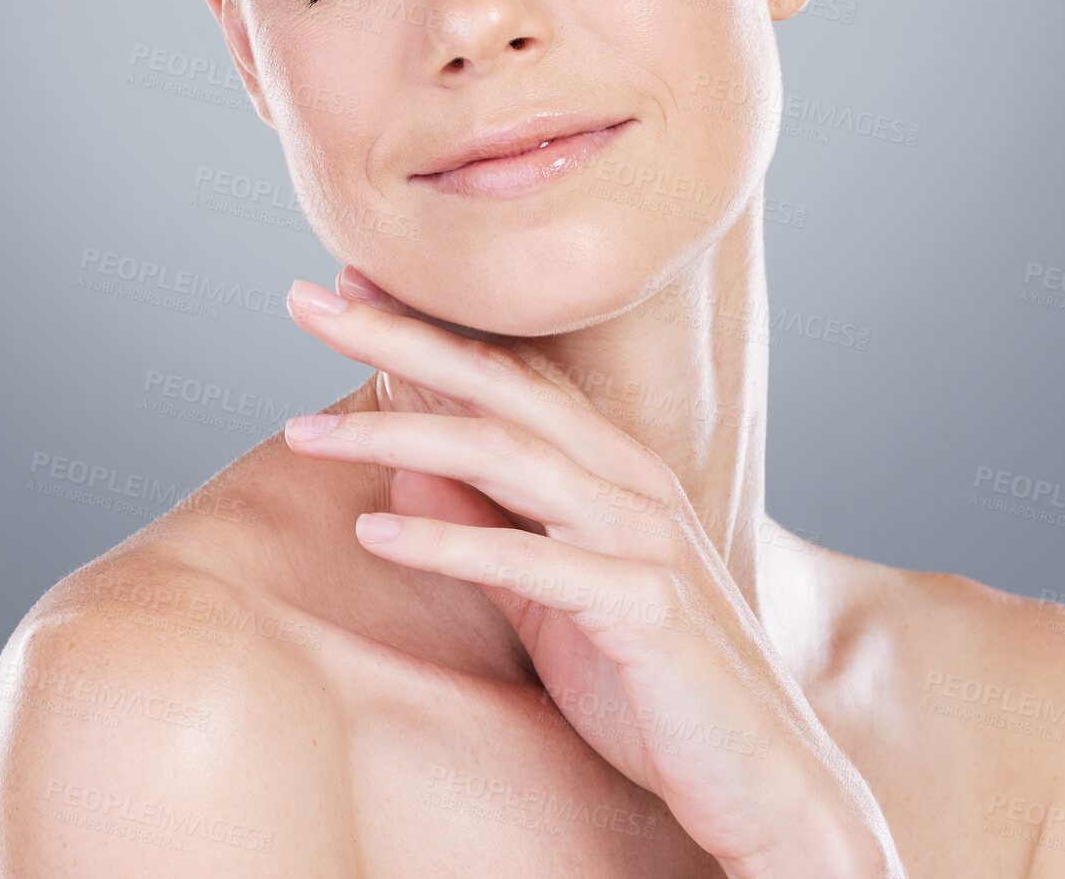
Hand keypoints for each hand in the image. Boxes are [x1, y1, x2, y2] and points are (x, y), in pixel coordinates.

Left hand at [282, 270, 899, 878]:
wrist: (763, 774)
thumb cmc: (654, 682)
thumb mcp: (550, 598)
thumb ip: (488, 531)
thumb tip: (404, 476)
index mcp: (614, 467)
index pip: (507, 374)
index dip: (426, 327)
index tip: (346, 290)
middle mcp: (631, 481)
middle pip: (500, 387)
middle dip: (400, 337)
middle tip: (309, 299)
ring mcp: (643, 537)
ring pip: (508, 457)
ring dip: (399, 435)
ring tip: (301, 430)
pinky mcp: (645, 606)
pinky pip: (532, 563)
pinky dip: (449, 543)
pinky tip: (371, 533)